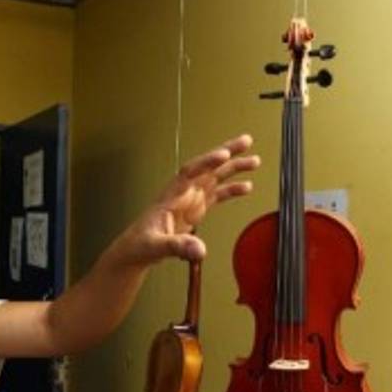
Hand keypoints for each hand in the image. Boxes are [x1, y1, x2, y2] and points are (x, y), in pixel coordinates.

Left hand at [116, 134, 259, 265]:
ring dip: (234, 168)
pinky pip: (216, 194)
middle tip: (246, 141)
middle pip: (206, 167)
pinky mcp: (195, 209)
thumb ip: (178, 246)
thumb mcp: (156, 247)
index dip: (207, 162)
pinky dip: (231, 189)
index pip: (190, 172)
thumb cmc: (141, 244)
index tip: (223, 155)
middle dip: (226, 153)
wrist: (136, 250)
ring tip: (255, 160)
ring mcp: (190, 200)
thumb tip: (200, 249)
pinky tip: (247, 186)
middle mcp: (182, 193)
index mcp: (171, 196)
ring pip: (214, 177)